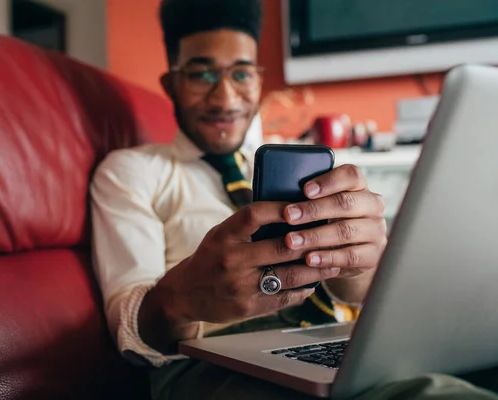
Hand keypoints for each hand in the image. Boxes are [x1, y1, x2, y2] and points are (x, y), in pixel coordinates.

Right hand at [152, 201, 341, 326]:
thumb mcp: (220, 235)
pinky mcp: (248, 307)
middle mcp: (231, 259)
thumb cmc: (210, 258)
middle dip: (311, 241)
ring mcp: (240, 285)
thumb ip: (247, 226)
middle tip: (331, 235)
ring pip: (289, 275)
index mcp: (224, 235)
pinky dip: (302, 290)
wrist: (184, 294)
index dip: (282, 208)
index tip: (303, 206)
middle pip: (282, 246)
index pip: (256, 214)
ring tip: (333, 262)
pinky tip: (313, 283)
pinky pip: (284, 297)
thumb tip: (290, 212)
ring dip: (316, 268)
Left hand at [283, 164, 386, 298]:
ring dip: (315, 236)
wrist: (349, 253)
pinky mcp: (374, 254)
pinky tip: (308, 259)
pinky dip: (327, 257)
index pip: (351, 175)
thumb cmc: (327, 221)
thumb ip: (308, 197)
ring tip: (291, 241)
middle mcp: (372, 205)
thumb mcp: (320, 206)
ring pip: (346, 230)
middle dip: (314, 210)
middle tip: (289, 216)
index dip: (328, 181)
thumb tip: (275, 192)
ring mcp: (376, 230)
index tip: (304, 189)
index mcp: (359, 186)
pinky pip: (350, 256)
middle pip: (345, 203)